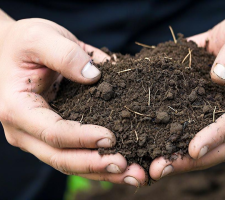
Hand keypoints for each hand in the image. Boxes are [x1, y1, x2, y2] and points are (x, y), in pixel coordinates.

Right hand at [0, 12, 145, 186]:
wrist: (11, 50)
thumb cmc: (23, 43)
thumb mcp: (40, 37)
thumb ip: (65, 54)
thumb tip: (94, 75)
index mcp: (18, 108)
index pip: (53, 132)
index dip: (83, 138)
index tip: (111, 138)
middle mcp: (25, 130)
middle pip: (61, 158)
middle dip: (95, 165)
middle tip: (129, 168)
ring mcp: (37, 136)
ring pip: (69, 162)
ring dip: (100, 171)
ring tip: (132, 174)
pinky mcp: (52, 135)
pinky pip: (74, 154)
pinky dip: (97, 162)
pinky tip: (121, 164)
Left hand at [149, 12, 224, 179]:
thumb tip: (218, 76)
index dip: (218, 134)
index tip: (192, 148)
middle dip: (198, 159)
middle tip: (163, 168)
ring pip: (224, 149)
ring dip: (193, 162)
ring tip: (161, 168)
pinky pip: (217, 139)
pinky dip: (195, 150)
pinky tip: (171, 154)